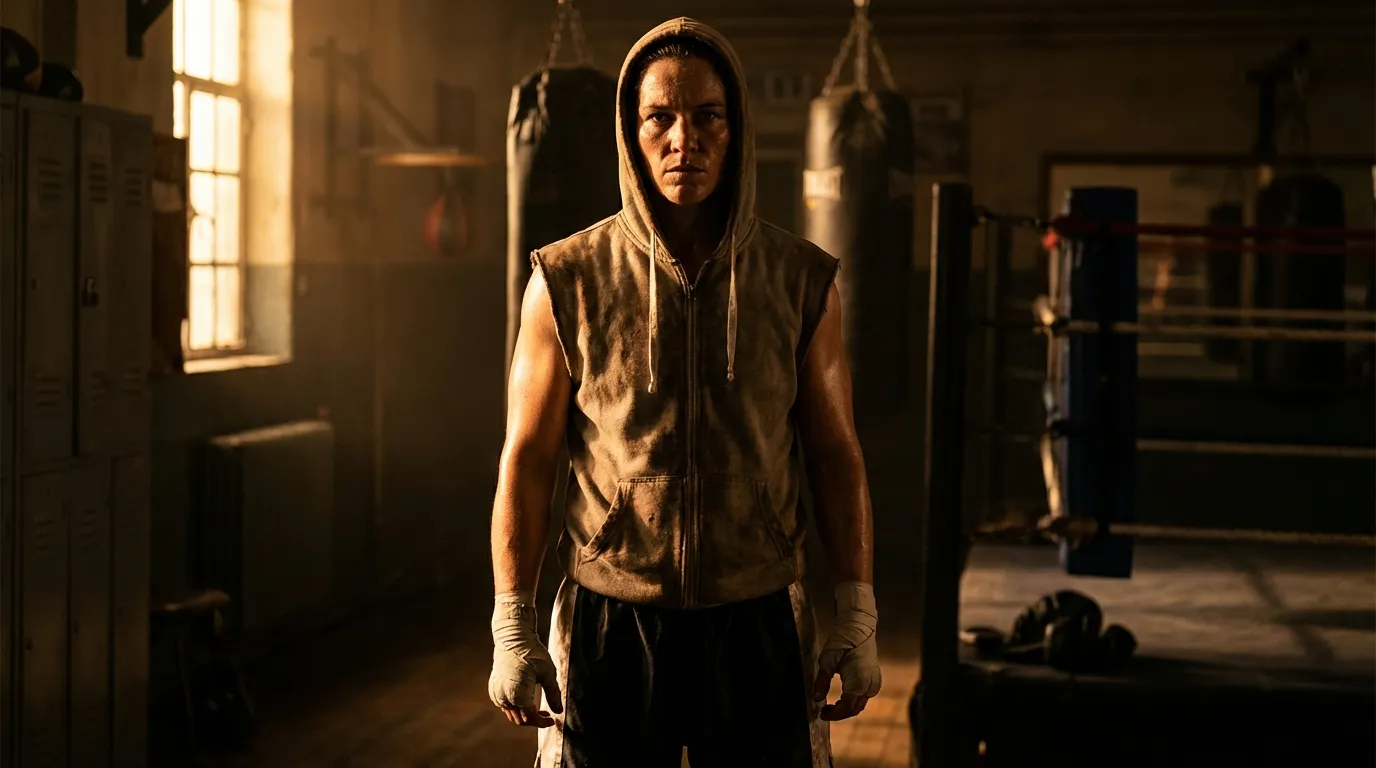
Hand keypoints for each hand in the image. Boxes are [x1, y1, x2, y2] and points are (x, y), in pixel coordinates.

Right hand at [488, 591, 562, 727]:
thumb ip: (553, 694)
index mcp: (516, 694)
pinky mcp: (494, 688)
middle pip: (519, 719)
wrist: (512, 637)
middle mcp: (503, 696)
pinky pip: (506, 705)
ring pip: (512, 713)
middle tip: (548, 714)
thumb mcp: (548, 673)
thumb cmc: (532, 652)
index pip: (529, 718)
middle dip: (534, 720)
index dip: (542, 722)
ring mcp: (496, 692)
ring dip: (525, 714)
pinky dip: (517, 707)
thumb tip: (558, 711)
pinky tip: (528, 700)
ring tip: (540, 708)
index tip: (553, 719)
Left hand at [811, 581, 880, 721]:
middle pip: (855, 709)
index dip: (833, 714)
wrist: (859, 627)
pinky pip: (865, 696)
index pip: (846, 707)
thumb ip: (821, 683)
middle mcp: (870, 685)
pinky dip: (854, 700)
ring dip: (847, 707)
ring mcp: (875, 682)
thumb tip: (816, 699)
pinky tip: (842, 696)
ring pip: (861, 704)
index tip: (821, 714)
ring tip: (831, 705)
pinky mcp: (875, 678)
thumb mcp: (826, 662)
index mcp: (858, 682)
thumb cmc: (842, 642)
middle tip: (824, 711)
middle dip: (839, 713)